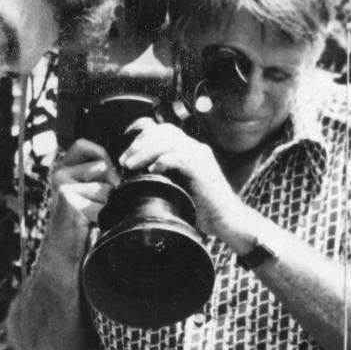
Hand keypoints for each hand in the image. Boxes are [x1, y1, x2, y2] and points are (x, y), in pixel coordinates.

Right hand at [47, 138, 118, 263]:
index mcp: (63, 168)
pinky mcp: (69, 201)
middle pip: (102, 168)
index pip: (83, 145)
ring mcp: (63, 186)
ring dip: (105, 205)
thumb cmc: (80, 221)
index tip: (104, 174)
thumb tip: (124, 168)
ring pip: (105, 189)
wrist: (62, 250)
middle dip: (108, 186)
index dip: (100, 155)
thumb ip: (99, 176)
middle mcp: (60, 174)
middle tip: (95, 204)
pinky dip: (101, 218)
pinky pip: (101, 205)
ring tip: (90, 216)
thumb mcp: (88, 192)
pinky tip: (88, 224)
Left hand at [119, 119, 252, 246]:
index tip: (127, 157)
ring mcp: (200, 157)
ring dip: (145, 152)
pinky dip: (163, 161)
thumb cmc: (202, 207)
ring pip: (168, 141)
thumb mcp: (179, 186)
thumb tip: (138, 176)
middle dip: (139, 144)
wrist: (226, 218)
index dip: (142, 139)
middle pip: (163, 132)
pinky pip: (179, 157)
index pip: (164, 131)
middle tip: (125, 161)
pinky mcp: (202, 169)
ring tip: (131, 166)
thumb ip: (165, 175)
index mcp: (190, 150)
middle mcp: (196, 148)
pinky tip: (153, 171)